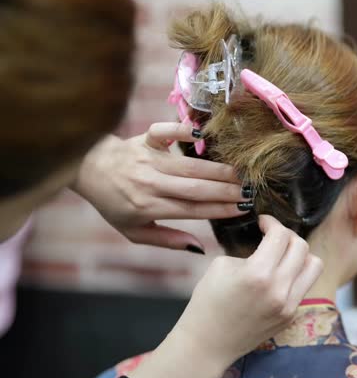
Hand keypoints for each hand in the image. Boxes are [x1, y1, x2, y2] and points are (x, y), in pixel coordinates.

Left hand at [72, 123, 249, 252]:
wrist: (87, 169)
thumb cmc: (113, 203)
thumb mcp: (134, 231)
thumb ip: (167, 240)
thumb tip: (199, 247)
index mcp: (148, 207)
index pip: (192, 210)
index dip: (219, 210)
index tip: (242, 209)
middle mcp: (150, 183)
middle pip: (196, 188)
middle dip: (226, 190)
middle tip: (249, 192)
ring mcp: (148, 159)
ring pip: (190, 165)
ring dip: (218, 169)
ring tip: (240, 174)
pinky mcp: (145, 139)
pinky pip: (165, 131)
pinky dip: (184, 130)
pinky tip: (203, 134)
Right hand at [174, 215, 323, 360]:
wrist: (207, 344)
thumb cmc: (207, 303)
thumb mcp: (221, 266)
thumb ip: (250, 251)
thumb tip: (268, 243)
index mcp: (258, 273)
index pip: (280, 235)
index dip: (272, 223)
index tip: (264, 222)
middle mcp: (279, 289)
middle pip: (302, 246)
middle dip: (287, 236)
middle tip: (273, 237)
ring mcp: (289, 305)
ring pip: (314, 266)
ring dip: (300, 255)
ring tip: (283, 256)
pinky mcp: (291, 316)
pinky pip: (304, 286)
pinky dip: (295, 276)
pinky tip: (278, 277)